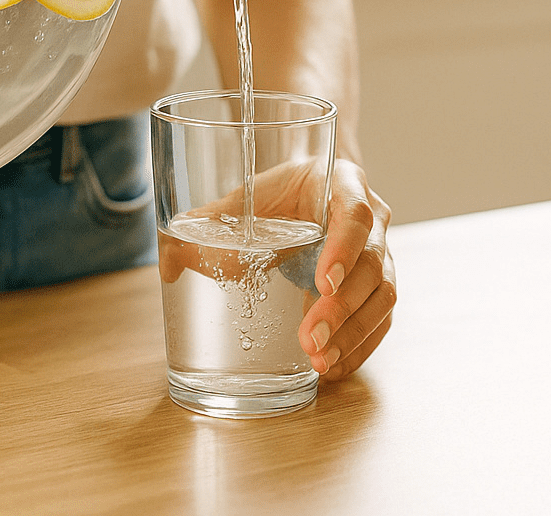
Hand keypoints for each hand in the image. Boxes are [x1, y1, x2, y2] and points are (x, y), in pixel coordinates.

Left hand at [155, 154, 394, 380]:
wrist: (306, 195)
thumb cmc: (278, 194)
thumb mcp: (245, 198)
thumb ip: (207, 223)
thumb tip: (168, 263)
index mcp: (342, 183)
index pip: (356, 213)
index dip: (345, 248)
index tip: (324, 282)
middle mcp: (372, 220)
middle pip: (372, 265)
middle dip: (342, 307)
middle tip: (310, 339)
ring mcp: (381, 254)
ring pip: (382, 297)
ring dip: (353, 333)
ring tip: (319, 362)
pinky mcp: (377, 287)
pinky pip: (380, 320)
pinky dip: (359, 346)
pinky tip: (333, 368)